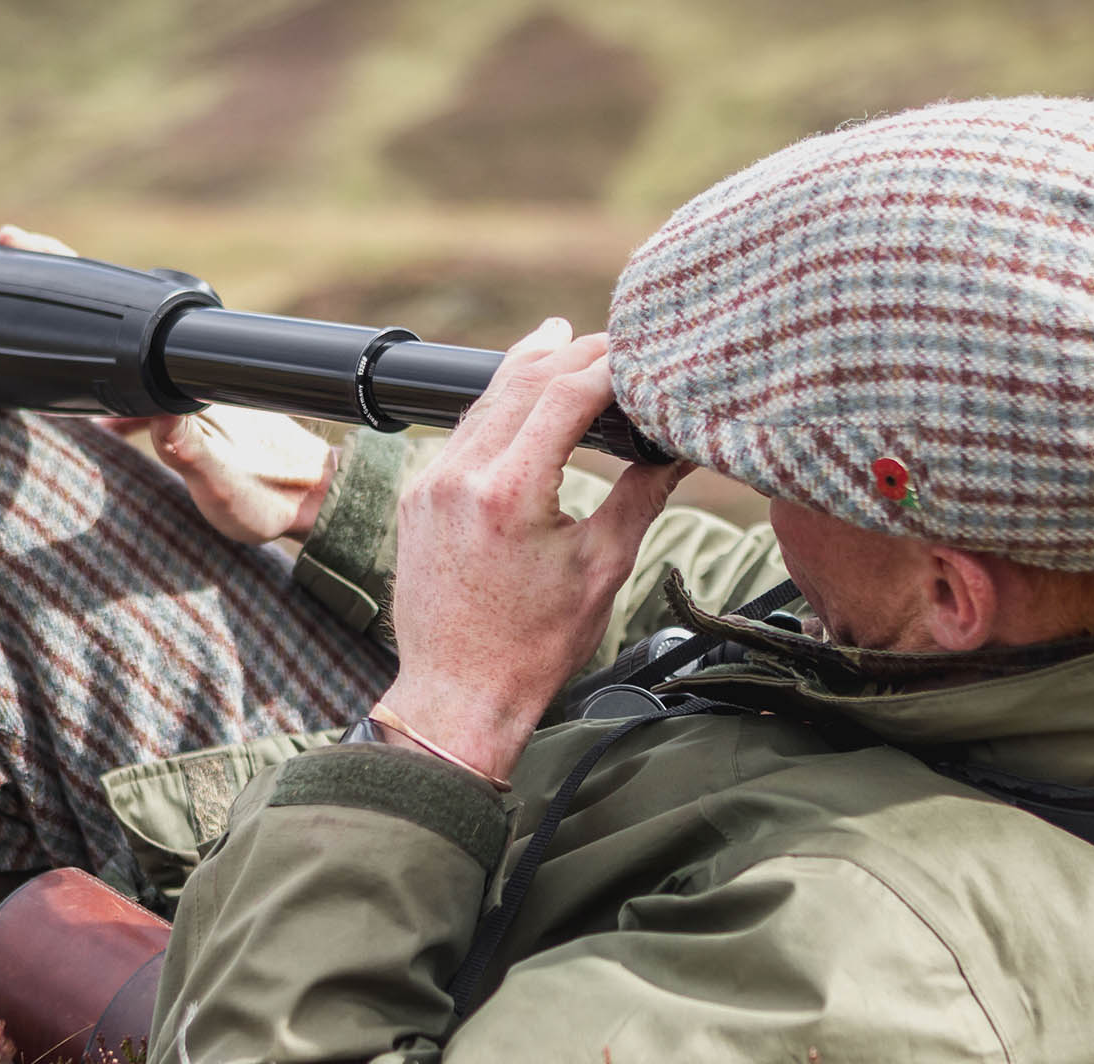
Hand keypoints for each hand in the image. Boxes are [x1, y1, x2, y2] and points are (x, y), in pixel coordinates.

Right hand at [0, 225, 336, 543]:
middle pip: (116, 316)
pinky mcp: (189, 408)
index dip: (74, 280)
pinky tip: (90, 416)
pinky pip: (135, 384)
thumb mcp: (226, 488)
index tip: (25, 247)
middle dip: (63, 287)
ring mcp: (187, 385)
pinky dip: (106, 387)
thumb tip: (154, 420)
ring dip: (82, 342)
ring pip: (123, 350)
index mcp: (190, 377)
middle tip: (13, 250)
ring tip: (32, 335)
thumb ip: (191, 455)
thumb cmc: (271, 498)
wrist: (313, 502)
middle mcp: (188, 371)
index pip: (122, 314)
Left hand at [375, 318, 690, 780]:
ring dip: (528, 371)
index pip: (564, 394)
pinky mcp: (416, 496)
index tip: (639, 353)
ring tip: (565, 342)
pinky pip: (460, 432)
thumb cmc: (532, 646)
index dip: (608, 365)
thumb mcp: (603, 567)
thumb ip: (641, 494)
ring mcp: (430, 483)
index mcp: (510, 492)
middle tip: (608, 337)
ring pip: (485, 400)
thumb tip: (678, 449)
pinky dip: (496, 408)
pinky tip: (521, 400)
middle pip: (521, 382)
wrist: (457, 696)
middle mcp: (460, 475)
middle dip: (570, 354)